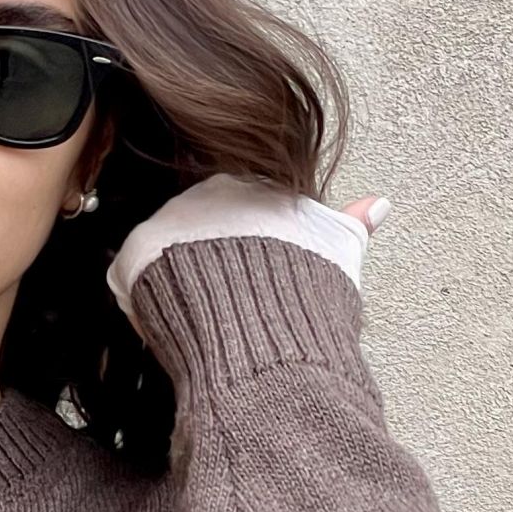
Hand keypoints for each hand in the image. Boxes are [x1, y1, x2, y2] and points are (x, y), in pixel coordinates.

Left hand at [106, 172, 392, 318]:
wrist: (261, 328)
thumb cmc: (308, 293)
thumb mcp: (341, 251)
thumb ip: (354, 223)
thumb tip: (378, 205)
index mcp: (256, 183)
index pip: (244, 217)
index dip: (249, 260)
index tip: (260, 287)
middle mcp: (206, 191)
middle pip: (202, 235)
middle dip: (211, 272)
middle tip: (232, 311)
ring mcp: (168, 221)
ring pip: (167, 259)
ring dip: (179, 289)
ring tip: (208, 323)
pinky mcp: (135, 255)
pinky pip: (134, 283)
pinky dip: (149, 309)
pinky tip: (177, 327)